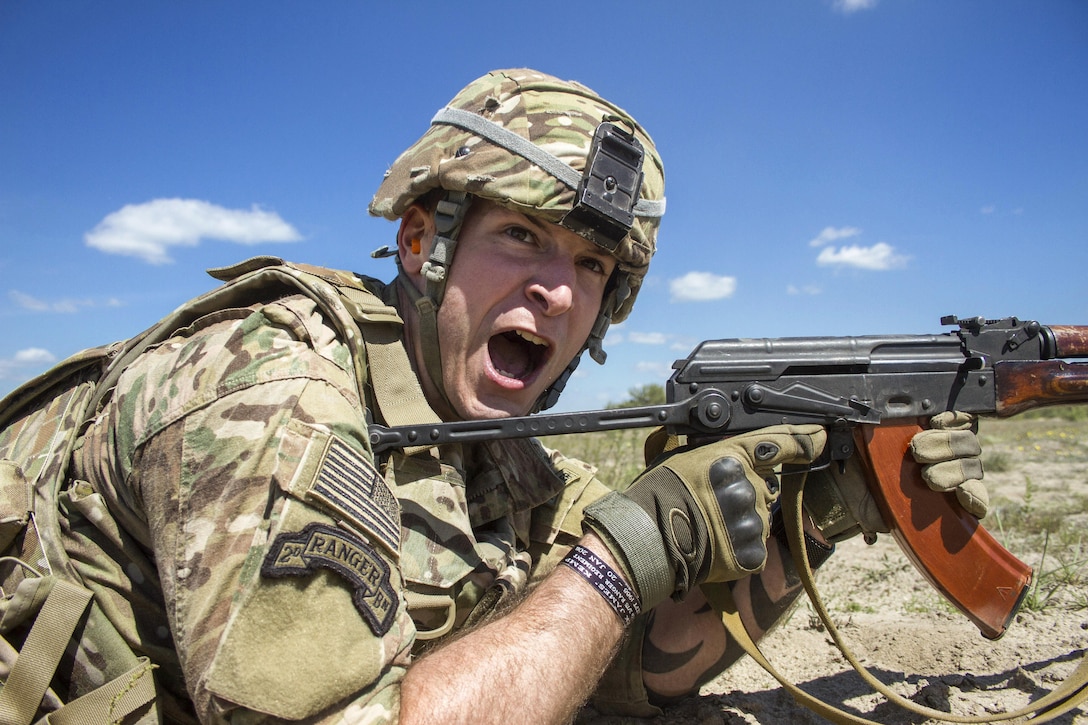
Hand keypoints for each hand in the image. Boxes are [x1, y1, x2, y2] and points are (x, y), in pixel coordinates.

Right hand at [582, 425, 825, 611]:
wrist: (648, 540)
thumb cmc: (658, 494)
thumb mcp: (678, 456)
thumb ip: (708, 449)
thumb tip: (702, 440)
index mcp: (732, 456)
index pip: (781, 443)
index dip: (807, 440)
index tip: (823, 436)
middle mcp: (749, 486)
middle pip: (766, 486)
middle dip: (749, 493)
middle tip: (715, 503)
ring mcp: (753, 520)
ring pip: (760, 518)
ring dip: (742, 521)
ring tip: (709, 526)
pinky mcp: (752, 553)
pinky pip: (754, 548)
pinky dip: (739, 548)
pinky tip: (715, 545)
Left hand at [804, 412, 988, 542]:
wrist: (846, 498)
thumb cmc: (854, 460)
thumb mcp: (858, 433)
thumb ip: (864, 416)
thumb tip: (854, 406)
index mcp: (927, 428)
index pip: (961, 416)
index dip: (954, 417)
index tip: (933, 420)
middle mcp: (944, 451)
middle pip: (968, 440)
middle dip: (946, 443)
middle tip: (916, 451)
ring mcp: (950, 478)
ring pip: (973, 466)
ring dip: (952, 469)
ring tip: (926, 477)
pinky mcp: (950, 505)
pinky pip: (978, 498)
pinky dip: (974, 496)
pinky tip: (962, 495)